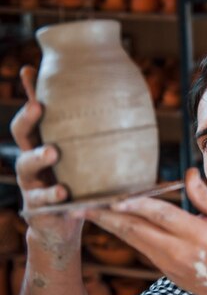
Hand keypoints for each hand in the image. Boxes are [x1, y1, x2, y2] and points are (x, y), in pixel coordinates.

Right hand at [11, 66, 82, 265]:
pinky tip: (64, 191)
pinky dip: (52, 194)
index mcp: (41, 144)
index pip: (33, 115)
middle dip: (27, 119)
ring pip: (26, 166)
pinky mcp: (38, 207)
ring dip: (38, 157)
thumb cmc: (73, 182)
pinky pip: (43, 200)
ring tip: (52, 152)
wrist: (62, 223)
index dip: (29, 93)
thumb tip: (97, 98)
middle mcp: (31, 160)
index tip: (29, 71)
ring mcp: (31, 183)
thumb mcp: (77, 156)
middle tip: (39, 106)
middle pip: (22, 135)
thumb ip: (80, 134)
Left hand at [80, 168, 206, 294]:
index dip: (138, 207)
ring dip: (109, 225)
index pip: (162, 217)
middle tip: (83, 206)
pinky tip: (110, 221)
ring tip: (87, 211)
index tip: (115, 198)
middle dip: (108, 217)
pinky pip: (139, 246)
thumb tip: (188, 172)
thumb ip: (204, 197)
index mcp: (197, 235)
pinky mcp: (161, 268)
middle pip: (137, 231)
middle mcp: (178, 250)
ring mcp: (167, 262)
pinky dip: (122, 232)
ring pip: (133, 239)